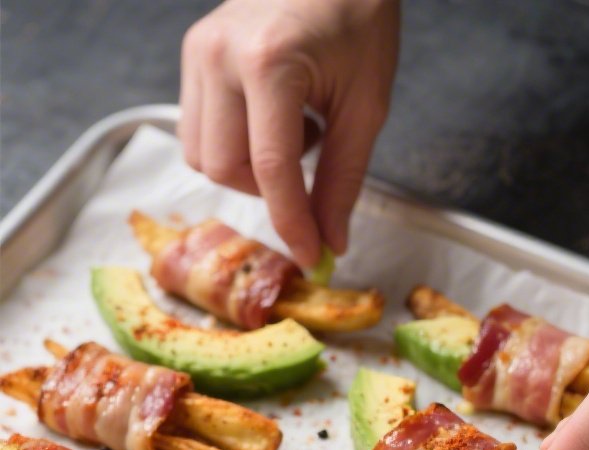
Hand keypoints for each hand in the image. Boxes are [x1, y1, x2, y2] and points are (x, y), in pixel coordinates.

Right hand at [179, 0, 399, 266]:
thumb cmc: (358, 18)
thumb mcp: (365, 105)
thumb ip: (344, 180)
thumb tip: (330, 242)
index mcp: (270, 63)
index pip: (271, 170)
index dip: (292, 224)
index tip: (311, 257)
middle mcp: (221, 55)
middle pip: (224, 169)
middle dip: (267, 191)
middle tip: (309, 167)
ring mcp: (199, 52)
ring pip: (201, 155)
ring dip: (246, 169)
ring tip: (291, 134)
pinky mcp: (193, 54)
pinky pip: (196, 129)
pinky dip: (232, 145)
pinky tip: (269, 119)